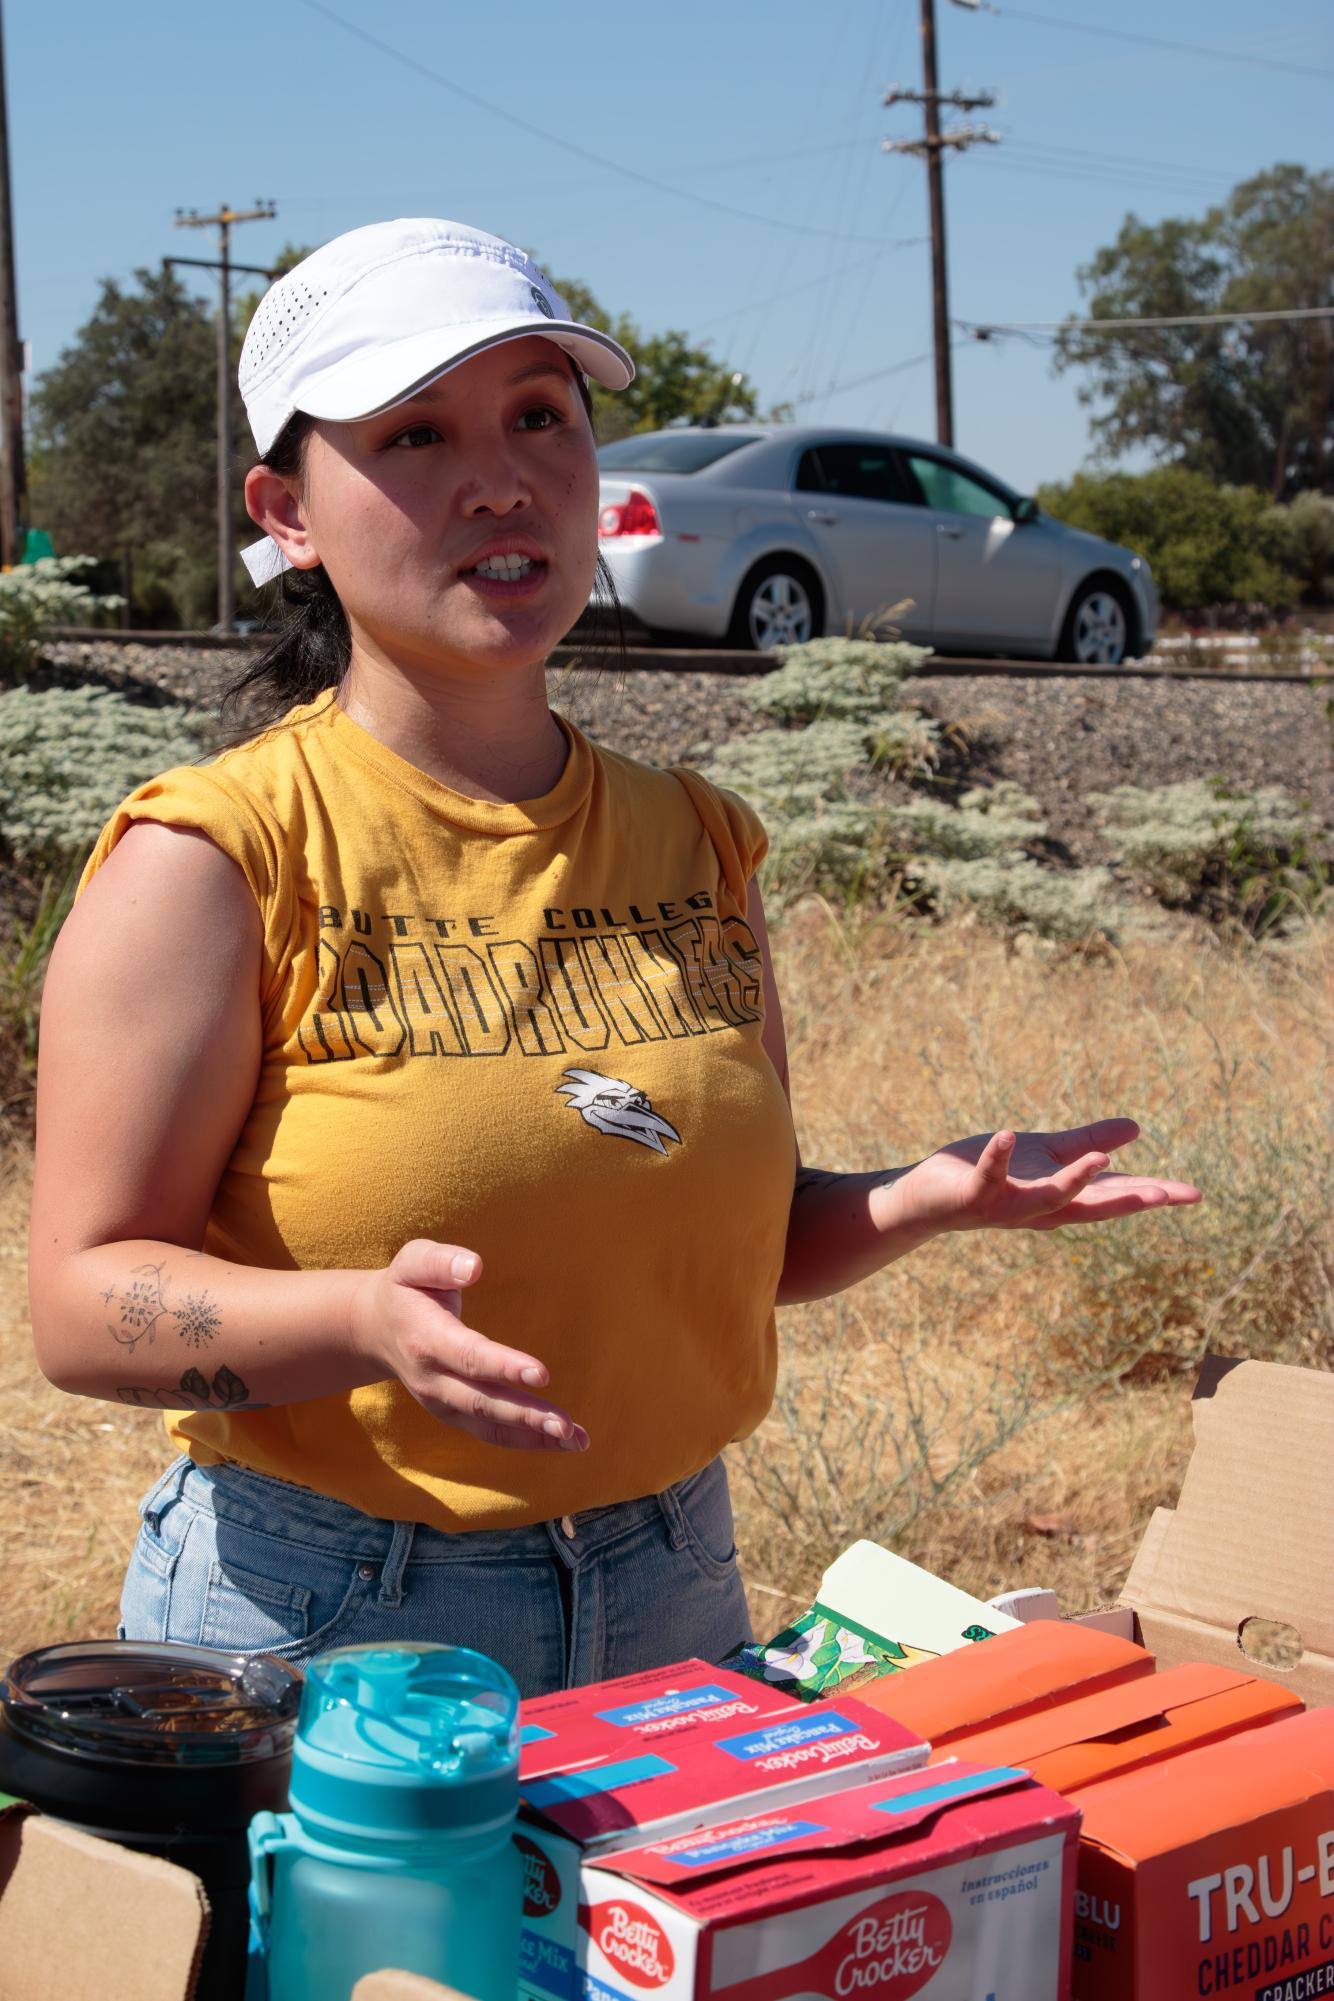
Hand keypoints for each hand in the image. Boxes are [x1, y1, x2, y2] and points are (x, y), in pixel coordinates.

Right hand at [348, 1239, 588, 1451]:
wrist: (373, 1328)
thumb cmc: (405, 1287)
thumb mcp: (413, 1261)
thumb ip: (441, 1261)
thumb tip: (474, 1266)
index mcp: (425, 1338)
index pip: (469, 1356)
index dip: (504, 1367)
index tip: (541, 1374)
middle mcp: (431, 1379)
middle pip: (481, 1402)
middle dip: (524, 1415)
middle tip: (566, 1426)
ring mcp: (440, 1403)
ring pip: (489, 1426)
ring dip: (533, 1437)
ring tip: (576, 1441)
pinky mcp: (452, 1414)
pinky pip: (490, 1433)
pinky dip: (526, 1442)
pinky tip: (562, 1443)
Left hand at [883, 1118, 1200, 1235]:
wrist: (928, 1196)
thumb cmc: (988, 1174)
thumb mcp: (1046, 1154)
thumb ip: (1088, 1143)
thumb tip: (1136, 1130)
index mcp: (1062, 1196)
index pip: (1115, 1197)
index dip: (1154, 1195)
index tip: (1194, 1194)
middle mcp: (1040, 1208)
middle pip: (1092, 1207)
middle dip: (1128, 1201)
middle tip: (1167, 1195)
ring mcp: (1007, 1206)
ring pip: (1047, 1199)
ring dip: (1073, 1181)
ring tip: (1100, 1160)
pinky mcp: (974, 1195)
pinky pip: (988, 1177)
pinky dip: (998, 1157)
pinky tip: (1009, 1135)